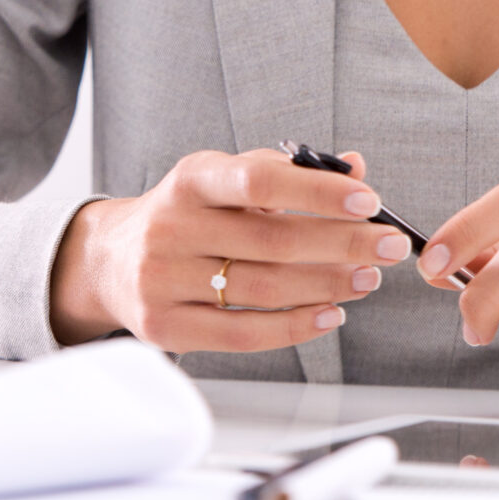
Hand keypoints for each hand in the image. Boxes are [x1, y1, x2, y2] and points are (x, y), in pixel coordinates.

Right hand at [49, 148, 409, 350]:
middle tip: (389, 245)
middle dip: (342, 244)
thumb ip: (287, 173)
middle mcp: (172, 227)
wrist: (109, 260)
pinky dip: (294, 327)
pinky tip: (330, 314)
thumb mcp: (224, 181)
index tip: (369, 201)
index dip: (318, 191)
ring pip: (262, 288)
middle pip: (272, 240)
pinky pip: (242, 333)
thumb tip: (357, 166)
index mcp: (190, 180)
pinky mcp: (164, 326)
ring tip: (367, 278)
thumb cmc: (187, 216)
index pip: (259, 180)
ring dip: (327, 285)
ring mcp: (163, 279)